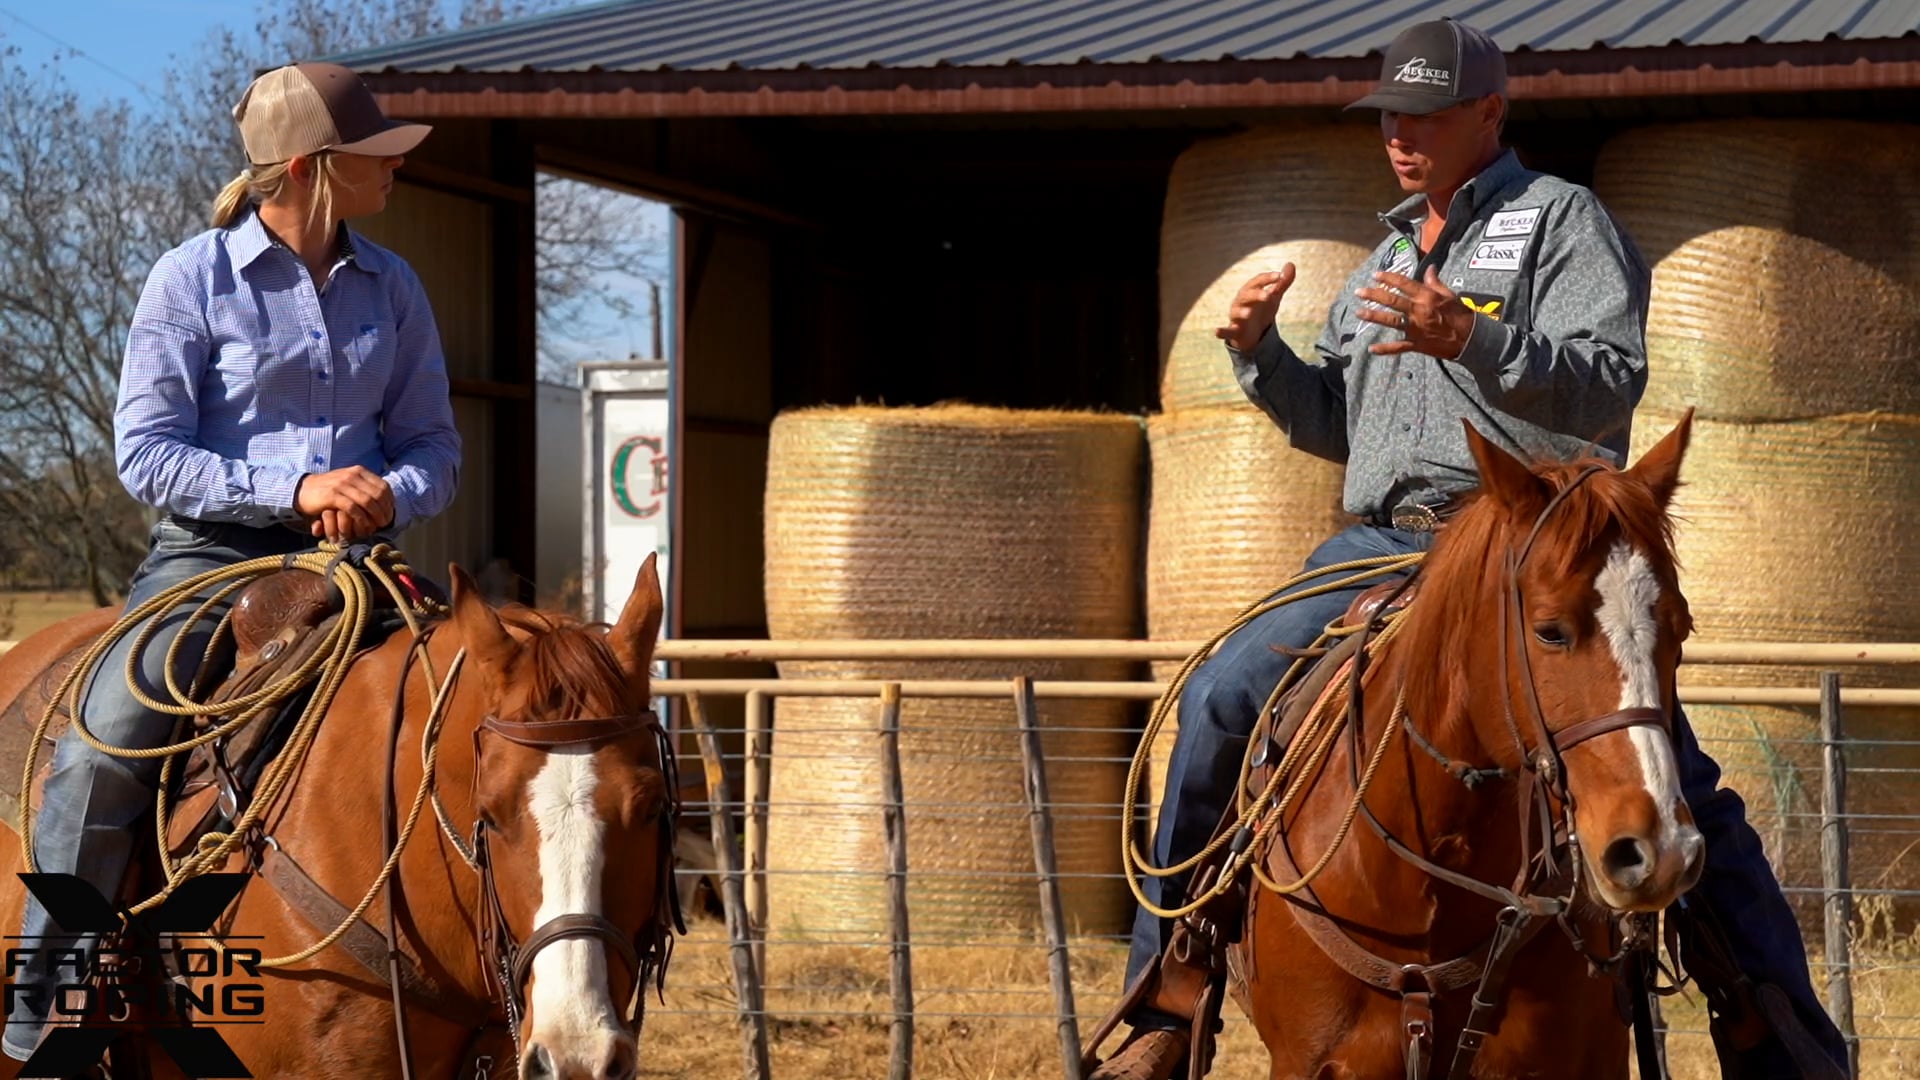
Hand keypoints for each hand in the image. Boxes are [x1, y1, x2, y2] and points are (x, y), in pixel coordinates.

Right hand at [294, 466, 393, 543]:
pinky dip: (361, 518)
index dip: (389, 502)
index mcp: (359, 471)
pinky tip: (363, 526)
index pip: (383, 486)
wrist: (303, 489)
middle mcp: (352, 475)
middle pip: (378, 495)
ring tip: (377, 527)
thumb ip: (365, 487)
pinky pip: (353, 508)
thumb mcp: (349, 483)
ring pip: (368, 501)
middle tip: (385, 523)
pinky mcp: (332, 495)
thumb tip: (386, 499)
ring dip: (375, 516)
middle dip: (384, 511)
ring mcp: (342, 484)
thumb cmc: (329, 489)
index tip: (390, 514)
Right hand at [1214, 266, 1295, 352]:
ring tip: (1248, 314)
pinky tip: (1216, 331)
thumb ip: (1282, 282)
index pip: (1257, 282)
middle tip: (1268, 295)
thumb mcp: (1273, 297)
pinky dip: (1222, 331)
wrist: (1253, 333)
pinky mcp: (1234, 332)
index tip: (1279, 276)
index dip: (1267, 278)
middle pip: (1247, 295)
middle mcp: (1241, 302)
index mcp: (1250, 291)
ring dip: (1241, 312)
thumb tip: (1291, 264)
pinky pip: (1226, 331)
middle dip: (1256, 294)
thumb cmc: (1261, 311)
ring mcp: (1236, 316)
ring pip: (1236, 312)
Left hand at [1353, 266, 1477, 357]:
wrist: (1471, 338)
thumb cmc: (1461, 314)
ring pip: (1391, 321)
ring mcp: (1416, 328)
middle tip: (1359, 292)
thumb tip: (1430, 268)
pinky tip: (1371, 349)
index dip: (1388, 278)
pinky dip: (1385, 350)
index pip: (1404, 284)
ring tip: (1358, 312)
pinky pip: (1398, 347)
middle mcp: (1419, 311)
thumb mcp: (1449, 295)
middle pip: (1392, 300)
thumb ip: (1435, 282)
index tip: (1375, 275)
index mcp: (1427, 297)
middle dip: (1374, 295)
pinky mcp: (1417, 344)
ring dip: (1374, 316)